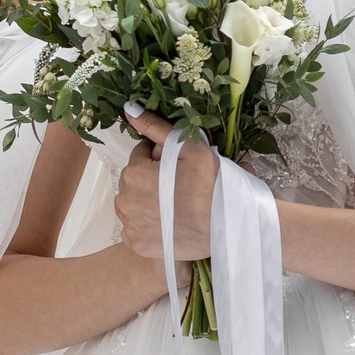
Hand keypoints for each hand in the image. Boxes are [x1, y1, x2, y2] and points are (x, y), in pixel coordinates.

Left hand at [114, 108, 214, 263]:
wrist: (230, 226)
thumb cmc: (212, 184)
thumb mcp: (188, 147)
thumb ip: (156, 127)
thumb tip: (129, 108)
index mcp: (133, 174)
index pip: (141, 155)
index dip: (161, 156)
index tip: (180, 164)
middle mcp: (124, 201)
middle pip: (135, 179)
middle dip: (152, 177)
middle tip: (180, 184)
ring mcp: (130, 226)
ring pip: (133, 202)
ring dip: (148, 199)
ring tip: (176, 202)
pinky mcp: (138, 246)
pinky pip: (135, 227)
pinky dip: (148, 223)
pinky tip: (169, 220)